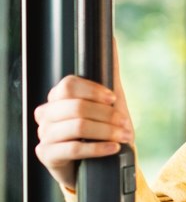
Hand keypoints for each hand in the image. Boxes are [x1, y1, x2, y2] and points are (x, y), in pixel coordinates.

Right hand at [34, 43, 134, 191]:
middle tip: (125, 124)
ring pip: (76, 126)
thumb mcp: (110, 100)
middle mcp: (47, 114)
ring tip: (124, 136)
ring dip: (107, 132)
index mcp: (58, 98)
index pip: (68, 85)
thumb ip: (109, 71)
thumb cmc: (102, 129)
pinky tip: (113, 148)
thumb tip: (113, 38)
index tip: (114, 99)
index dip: (94, 91)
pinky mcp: (47, 156)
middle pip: (75, 107)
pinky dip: (98, 148)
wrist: (100, 163)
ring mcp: (44, 135)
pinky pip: (73, 149)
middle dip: (107, 116)